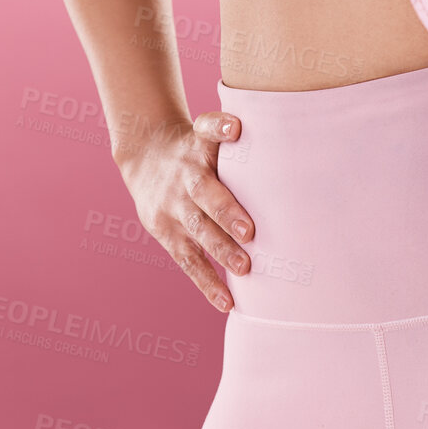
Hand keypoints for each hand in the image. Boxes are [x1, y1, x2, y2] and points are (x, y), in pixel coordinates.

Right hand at [116, 110, 252, 310]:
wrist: (145, 157)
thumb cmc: (196, 147)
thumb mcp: (207, 131)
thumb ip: (234, 133)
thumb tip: (282, 134)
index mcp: (198, 146)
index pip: (208, 129)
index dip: (221, 127)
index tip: (235, 128)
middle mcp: (185, 176)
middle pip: (205, 193)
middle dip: (226, 212)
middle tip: (250, 231)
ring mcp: (173, 206)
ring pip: (197, 230)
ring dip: (220, 251)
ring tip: (244, 268)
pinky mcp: (166, 232)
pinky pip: (187, 259)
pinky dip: (206, 282)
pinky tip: (226, 301)